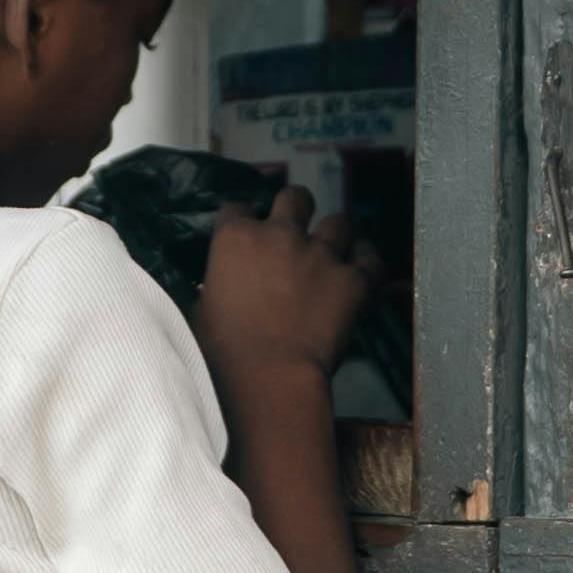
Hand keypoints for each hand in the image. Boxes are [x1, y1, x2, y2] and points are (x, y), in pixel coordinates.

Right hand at [192, 186, 369, 390]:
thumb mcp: (201, 308)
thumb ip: (214, 285)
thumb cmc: (222, 350)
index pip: (236, 209)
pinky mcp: (352, 280)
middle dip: (296, 208)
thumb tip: (216, 289)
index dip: (242, 222)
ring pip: (339, 222)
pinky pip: (371, 260)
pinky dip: (368, 263)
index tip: (245, 236)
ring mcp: (320, 254)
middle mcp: (280, 234)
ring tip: (334, 250)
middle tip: (296, 230)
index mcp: (236, 238)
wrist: (266, 375)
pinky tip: (364, 269)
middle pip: (295, 197)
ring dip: (336, 235)